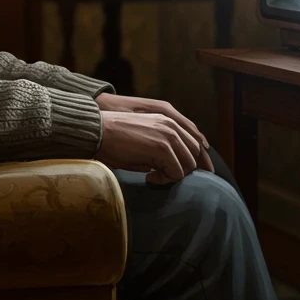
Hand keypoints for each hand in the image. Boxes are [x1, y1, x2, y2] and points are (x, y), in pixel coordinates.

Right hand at [95, 93, 213, 182]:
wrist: (99, 131)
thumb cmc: (115, 138)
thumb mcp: (143, 140)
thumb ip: (162, 149)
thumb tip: (174, 168)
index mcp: (167, 120)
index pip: (195, 141)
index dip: (200, 160)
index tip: (199, 174)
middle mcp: (172, 125)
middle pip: (195, 154)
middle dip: (186, 170)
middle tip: (164, 176)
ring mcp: (169, 135)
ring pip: (188, 165)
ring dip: (174, 175)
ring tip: (154, 176)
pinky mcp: (163, 147)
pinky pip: (177, 172)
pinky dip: (166, 180)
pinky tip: (149, 177)